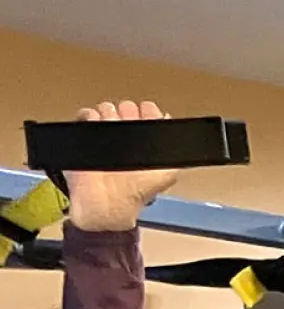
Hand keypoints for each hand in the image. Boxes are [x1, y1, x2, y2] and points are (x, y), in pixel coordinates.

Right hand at [63, 101, 177, 232]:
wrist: (107, 201)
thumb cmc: (135, 192)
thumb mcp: (166, 174)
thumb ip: (172, 151)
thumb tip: (173, 128)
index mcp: (145, 143)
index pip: (148, 113)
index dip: (148, 112)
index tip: (147, 117)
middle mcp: (126, 137)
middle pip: (126, 107)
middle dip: (128, 113)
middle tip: (128, 129)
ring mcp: (106, 135)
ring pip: (107, 108)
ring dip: (109, 116)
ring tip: (112, 134)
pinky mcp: (86, 135)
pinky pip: (87, 114)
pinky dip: (90, 116)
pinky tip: (97, 128)